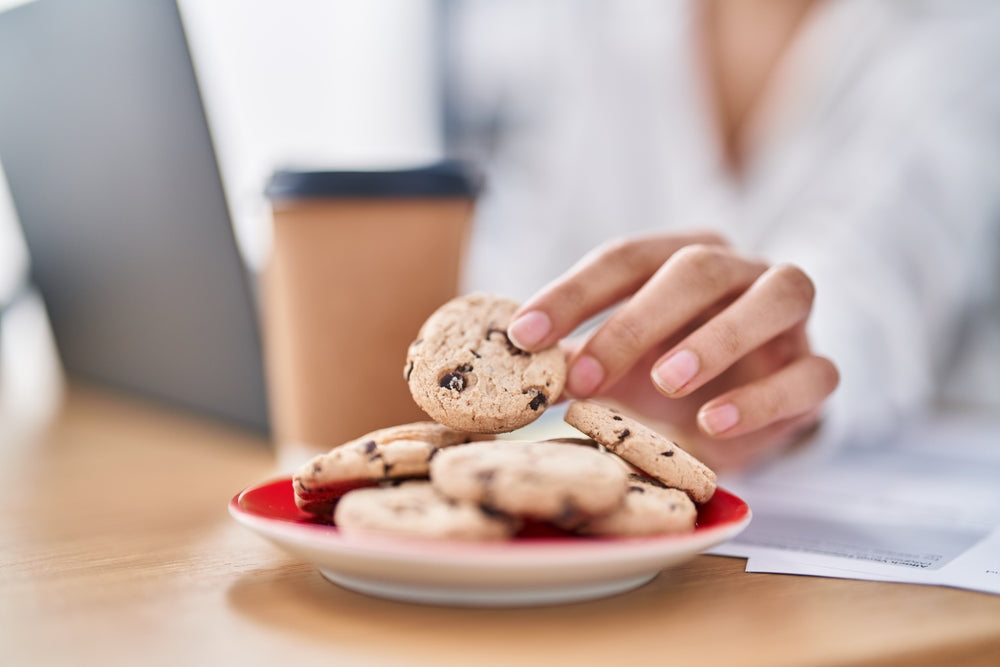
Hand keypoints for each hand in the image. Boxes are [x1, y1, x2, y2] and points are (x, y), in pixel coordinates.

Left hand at [506, 232, 838, 471]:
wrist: (742, 410)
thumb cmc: (667, 373)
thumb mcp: (618, 360)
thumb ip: (577, 357)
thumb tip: (507, 372)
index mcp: (681, 255)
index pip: (625, 257)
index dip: (572, 294)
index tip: (524, 335)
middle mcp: (741, 271)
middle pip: (697, 267)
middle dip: (637, 321)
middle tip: (586, 376)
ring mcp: (788, 317)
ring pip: (774, 298)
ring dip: (718, 337)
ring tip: (667, 381)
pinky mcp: (815, 369)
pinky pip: (811, 374)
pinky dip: (762, 398)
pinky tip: (713, 423)